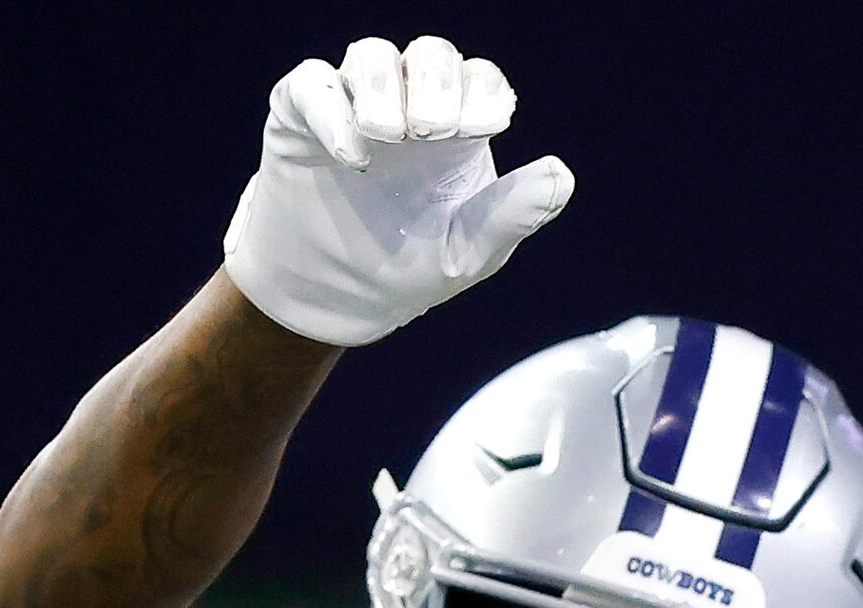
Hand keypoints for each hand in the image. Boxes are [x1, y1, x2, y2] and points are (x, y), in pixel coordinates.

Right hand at [222, 37, 572, 346]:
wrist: (339, 297)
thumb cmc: (412, 267)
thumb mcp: (470, 249)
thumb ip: (513, 213)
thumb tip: (562, 174)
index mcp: (460, 130)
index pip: (481, 79)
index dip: (483, 92)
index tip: (482, 128)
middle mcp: (409, 105)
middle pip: (431, 54)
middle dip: (438, 85)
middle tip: (434, 132)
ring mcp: (354, 106)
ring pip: (371, 55)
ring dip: (385, 88)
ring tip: (391, 137)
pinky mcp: (300, 116)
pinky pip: (314, 85)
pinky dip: (334, 111)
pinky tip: (355, 157)